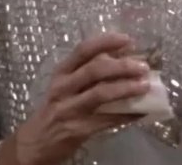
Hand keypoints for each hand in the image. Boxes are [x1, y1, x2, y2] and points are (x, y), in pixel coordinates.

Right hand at [0, 33, 150, 164]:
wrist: (36, 141)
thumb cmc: (54, 109)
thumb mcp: (63, 87)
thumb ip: (85, 75)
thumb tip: (122, 63)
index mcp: (61, 73)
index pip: (83, 50)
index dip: (106, 42)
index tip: (127, 39)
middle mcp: (63, 88)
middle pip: (94, 70)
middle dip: (121, 66)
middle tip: (143, 66)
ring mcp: (70, 109)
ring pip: (101, 94)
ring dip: (126, 88)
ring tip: (144, 86)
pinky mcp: (79, 129)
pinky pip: (107, 120)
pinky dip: (127, 115)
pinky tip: (142, 112)